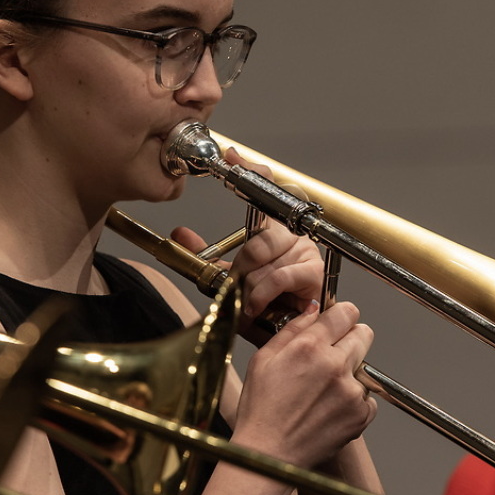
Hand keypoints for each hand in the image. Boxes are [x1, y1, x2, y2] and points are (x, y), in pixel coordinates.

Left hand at [172, 149, 322, 340]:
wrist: (282, 336)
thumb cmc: (261, 305)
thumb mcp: (227, 278)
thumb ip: (204, 256)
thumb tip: (180, 234)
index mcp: (273, 229)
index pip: (268, 189)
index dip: (253, 171)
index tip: (232, 157)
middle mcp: (293, 235)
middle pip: (261, 235)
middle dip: (242, 264)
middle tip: (234, 283)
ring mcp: (306, 253)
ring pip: (266, 260)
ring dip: (250, 286)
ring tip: (246, 302)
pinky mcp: (313, 274)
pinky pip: (281, 277)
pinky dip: (262, 294)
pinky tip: (256, 306)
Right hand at [230, 301, 375, 468]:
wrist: (269, 454)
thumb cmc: (261, 410)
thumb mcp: (263, 360)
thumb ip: (292, 330)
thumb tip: (313, 310)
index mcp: (309, 348)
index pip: (344, 313)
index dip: (341, 315)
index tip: (338, 322)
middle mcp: (335, 366)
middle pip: (363, 334)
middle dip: (351, 339)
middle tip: (334, 354)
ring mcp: (351, 392)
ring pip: (364, 367)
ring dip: (350, 373)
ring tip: (323, 391)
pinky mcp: (361, 415)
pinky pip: (366, 397)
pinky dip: (353, 401)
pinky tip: (329, 409)